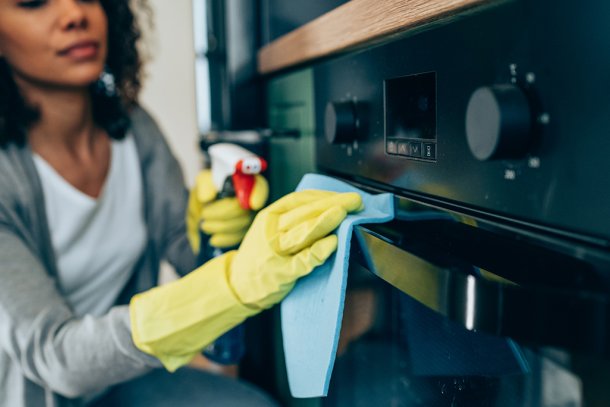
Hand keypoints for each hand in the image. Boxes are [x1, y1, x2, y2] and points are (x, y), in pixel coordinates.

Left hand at [186, 170, 267, 251]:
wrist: (206, 206)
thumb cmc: (209, 190)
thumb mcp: (204, 181)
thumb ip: (205, 185)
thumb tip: (206, 198)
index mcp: (246, 182)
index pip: (260, 186)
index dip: (259, 195)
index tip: (254, 204)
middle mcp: (253, 200)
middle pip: (246, 210)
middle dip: (223, 214)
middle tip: (204, 215)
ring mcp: (251, 217)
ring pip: (242, 226)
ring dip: (220, 228)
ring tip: (204, 225)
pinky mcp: (245, 232)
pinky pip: (239, 238)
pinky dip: (224, 240)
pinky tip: (213, 239)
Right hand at [227, 189, 362, 308]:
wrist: (237, 285)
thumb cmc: (261, 255)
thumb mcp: (271, 230)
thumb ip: (295, 219)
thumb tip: (330, 207)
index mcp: (270, 216)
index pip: (300, 200)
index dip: (325, 196)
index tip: (345, 196)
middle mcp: (271, 231)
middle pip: (305, 213)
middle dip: (333, 204)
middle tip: (356, 201)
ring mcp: (276, 253)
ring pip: (303, 232)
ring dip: (325, 221)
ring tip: (344, 213)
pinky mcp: (282, 273)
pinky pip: (303, 260)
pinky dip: (319, 251)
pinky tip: (333, 243)